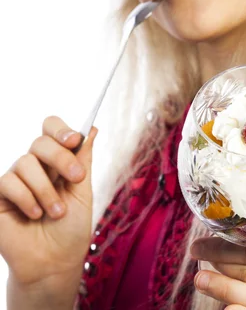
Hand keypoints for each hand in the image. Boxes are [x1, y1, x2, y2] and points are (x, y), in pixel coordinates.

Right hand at [0, 116, 96, 287]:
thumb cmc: (70, 229)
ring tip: (56, 212)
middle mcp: (36, 166)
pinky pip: (9, 182)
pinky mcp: (0, 195)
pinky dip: (27, 198)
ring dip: (46, 189)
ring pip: (26, 162)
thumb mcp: (82, 192)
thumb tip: (91, 129)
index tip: (74, 140)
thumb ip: (83, 160)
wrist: (54, 263)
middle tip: (76, 178)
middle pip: (41, 141)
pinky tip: (34, 214)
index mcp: (57, 161)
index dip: (61, 129)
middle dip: (61, 157)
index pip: (52, 129)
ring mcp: (17, 179)